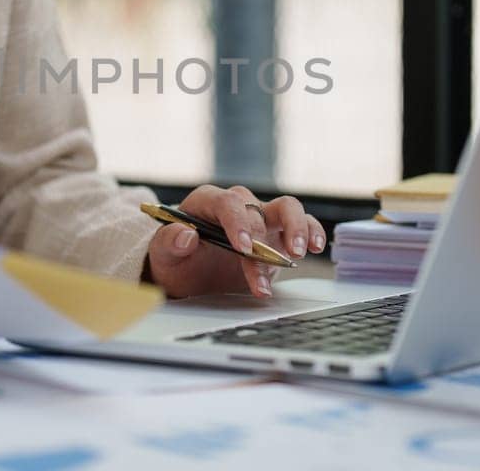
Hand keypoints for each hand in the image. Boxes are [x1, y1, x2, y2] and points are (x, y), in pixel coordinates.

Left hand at [144, 185, 325, 298]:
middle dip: (262, 237)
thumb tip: (186, 235)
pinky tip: (315, 248)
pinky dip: (311, 233)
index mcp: (206, 203)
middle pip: (256, 207)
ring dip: (295, 228)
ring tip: (297, 253)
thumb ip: (169, 244)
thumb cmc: (176, 261)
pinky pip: (302, 224)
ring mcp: (260, 218)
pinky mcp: (278, 234)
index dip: (237, 222)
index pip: (226, 202)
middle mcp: (237, 205)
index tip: (243, 248)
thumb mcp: (163, 257)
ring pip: (286, 207)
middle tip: (265, 260)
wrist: (190, 276)